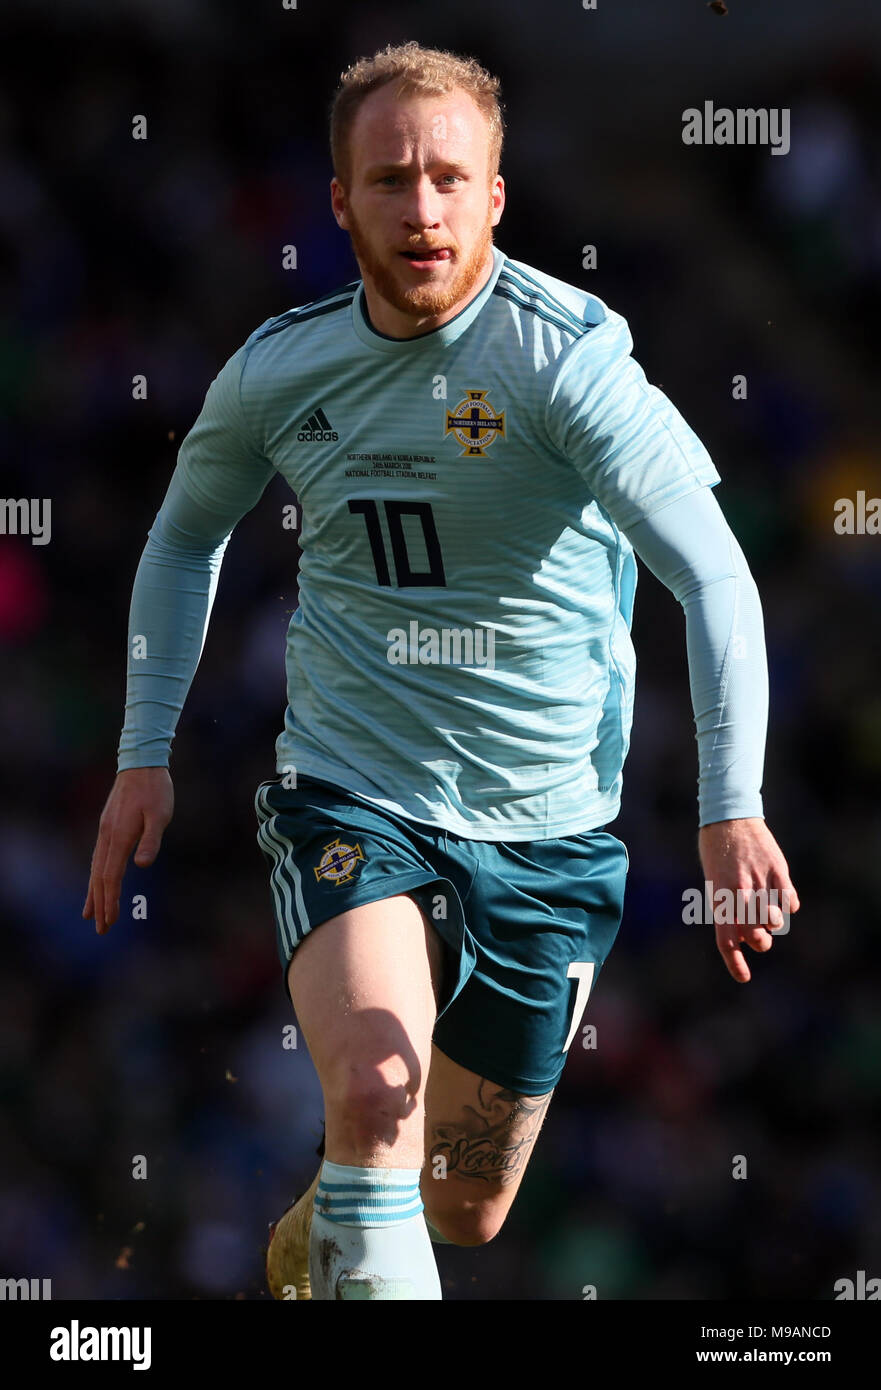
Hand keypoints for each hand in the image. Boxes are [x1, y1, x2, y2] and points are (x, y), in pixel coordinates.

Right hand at [82, 768, 173, 933]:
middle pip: (99, 877)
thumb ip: (151, 840)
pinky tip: (97, 882)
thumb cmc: (155, 790)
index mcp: (120, 837)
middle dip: (100, 905)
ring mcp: (105, 831)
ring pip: (96, 869)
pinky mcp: (108, 826)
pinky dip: (96, 876)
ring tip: (90, 914)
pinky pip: (98, 858)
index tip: (110, 922)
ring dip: (94, 893)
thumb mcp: (160, 815)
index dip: (110, 901)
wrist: (141, 763)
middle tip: (101, 929)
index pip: (112, 876)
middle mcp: (108, 836)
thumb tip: (142, 865)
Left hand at [698, 817, 798, 982]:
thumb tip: (742, 938)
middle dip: (760, 942)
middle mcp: (738, 893)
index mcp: (719, 898)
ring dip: (774, 923)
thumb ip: (727, 909)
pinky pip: (790, 901)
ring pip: (775, 921)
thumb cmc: (718, 853)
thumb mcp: (714, 882)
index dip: (735, 963)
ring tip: (770, 914)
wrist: (729, 818)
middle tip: (761, 937)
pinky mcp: (778, 871)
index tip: (744, 978)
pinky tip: (782, 896)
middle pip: (754, 935)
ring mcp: (760, 882)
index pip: (726, 940)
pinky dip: (788, 905)